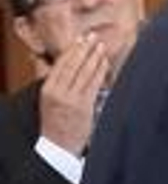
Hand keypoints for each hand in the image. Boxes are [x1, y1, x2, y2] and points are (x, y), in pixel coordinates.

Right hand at [37, 35, 109, 156]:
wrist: (58, 146)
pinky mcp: (84, 105)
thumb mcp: (50, 102)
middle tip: (93, 37)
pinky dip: (99, 70)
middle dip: (84, 49)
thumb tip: (71, 68)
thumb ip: (59, 85)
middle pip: (73, 65)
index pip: (61, 64)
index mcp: (47, 89)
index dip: (72, 50)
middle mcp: (58, 92)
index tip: (80, 40)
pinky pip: (93, 83)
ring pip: (84, 72)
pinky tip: (104, 62)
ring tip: (101, 46)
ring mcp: (71, 98)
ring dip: (94, 57)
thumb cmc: (57, 124)